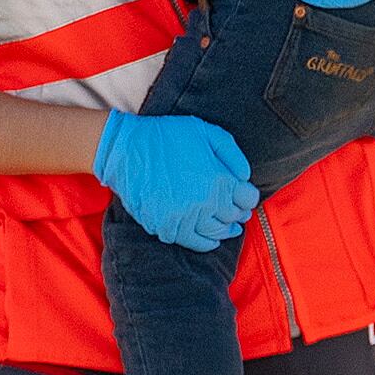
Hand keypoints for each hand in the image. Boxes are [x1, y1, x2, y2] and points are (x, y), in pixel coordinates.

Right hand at [92, 111, 256, 251]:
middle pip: (233, 217)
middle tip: (238, 212)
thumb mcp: (207, 131)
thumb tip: (245, 176)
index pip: (248, 199)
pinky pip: (193, 243)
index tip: (244, 195)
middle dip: (238, 213)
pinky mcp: (166, 227)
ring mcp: (184, 218)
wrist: (126, 149)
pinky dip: (205, 243)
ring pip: (215, 233)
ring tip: (228, 228)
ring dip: (224, 230)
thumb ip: (232, 153)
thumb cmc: (167, 136)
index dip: (248, 196)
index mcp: (218, 180)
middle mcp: (205, 203)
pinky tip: (210, 239)